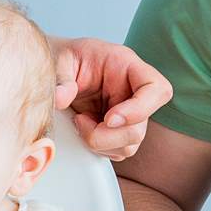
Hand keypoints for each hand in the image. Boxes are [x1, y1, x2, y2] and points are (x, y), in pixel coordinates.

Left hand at [50, 36, 171, 160]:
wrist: (54, 72)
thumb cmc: (65, 58)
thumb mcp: (59, 59)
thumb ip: (60, 77)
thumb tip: (60, 98)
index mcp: (126, 65)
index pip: (156, 89)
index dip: (139, 110)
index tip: (109, 118)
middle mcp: (133, 91)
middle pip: (141, 127)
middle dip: (108, 135)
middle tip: (81, 121)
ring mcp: (128, 114)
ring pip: (130, 144)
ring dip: (101, 142)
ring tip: (79, 121)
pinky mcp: (118, 131)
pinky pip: (117, 151)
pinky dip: (97, 148)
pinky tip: (82, 130)